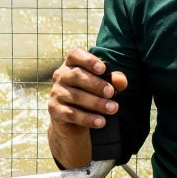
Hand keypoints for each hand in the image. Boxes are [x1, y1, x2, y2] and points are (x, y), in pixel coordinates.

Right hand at [47, 49, 127, 167]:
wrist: (73, 122)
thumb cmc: (91, 96)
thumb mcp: (103, 87)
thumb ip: (113, 81)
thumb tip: (121, 81)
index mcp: (71, 64)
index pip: (75, 55)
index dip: (88, 60)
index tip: (103, 69)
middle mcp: (61, 76)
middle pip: (76, 75)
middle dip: (96, 84)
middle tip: (111, 93)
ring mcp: (56, 93)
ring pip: (75, 96)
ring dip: (96, 103)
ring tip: (113, 108)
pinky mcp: (55, 110)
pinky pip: (71, 114)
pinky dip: (87, 118)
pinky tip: (101, 122)